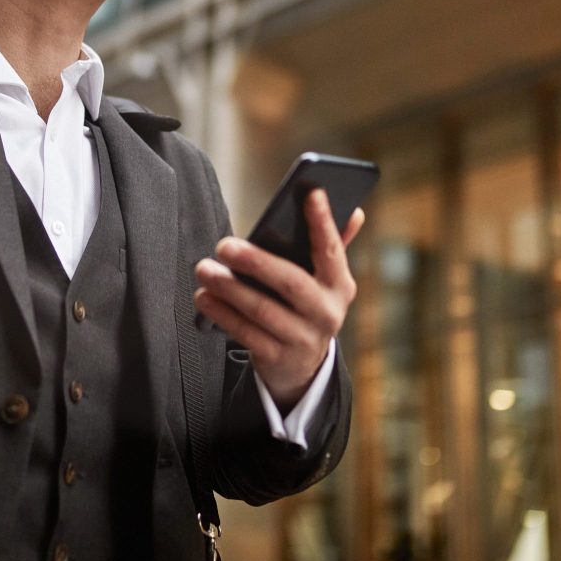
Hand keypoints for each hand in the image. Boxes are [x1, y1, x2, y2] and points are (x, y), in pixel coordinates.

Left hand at [194, 189, 364, 411]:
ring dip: (228, 288)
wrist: (302, 367)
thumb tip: (355, 212)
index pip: (332, 249)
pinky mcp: (277, 357)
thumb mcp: (324, 282)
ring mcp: (302, 338)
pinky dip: (221, 313)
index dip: (323, 222)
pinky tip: (204, 297)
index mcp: (339, 285)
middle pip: (290, 282)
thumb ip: (333, 247)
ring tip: (205, 269)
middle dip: (255, 262)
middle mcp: (326, 312)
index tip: (311, 193)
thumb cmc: (306, 307)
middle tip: (224, 245)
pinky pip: (245, 333)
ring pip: (261, 310)